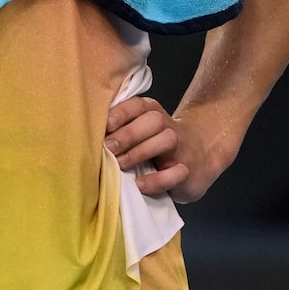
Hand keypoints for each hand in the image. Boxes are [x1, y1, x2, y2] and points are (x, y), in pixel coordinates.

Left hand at [105, 97, 235, 202]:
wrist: (200, 153)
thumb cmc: (157, 143)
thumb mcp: (140, 130)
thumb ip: (120, 128)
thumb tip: (88, 134)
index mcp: (152, 112)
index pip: (138, 105)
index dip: (122, 113)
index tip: (106, 125)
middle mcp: (168, 126)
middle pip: (152, 120)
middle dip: (129, 133)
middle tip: (109, 147)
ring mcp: (181, 148)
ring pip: (166, 140)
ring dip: (141, 152)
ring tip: (121, 165)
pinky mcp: (188, 171)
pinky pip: (176, 172)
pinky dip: (157, 179)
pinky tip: (140, 184)